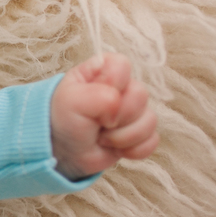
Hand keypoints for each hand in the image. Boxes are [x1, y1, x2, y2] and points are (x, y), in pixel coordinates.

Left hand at [50, 53, 157, 179]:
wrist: (62, 151)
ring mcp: (132, 111)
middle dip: (118, 116)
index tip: (96, 99)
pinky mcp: (140, 133)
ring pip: (150, 120)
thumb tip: (119, 101)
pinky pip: (152, 141)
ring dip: (123, 136)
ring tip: (102, 137)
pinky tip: (115, 148)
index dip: (113, 85)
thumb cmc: (64, 119)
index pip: (123, 65)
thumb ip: (98, 94)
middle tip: (98, 122)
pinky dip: (133, 150)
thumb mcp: (72, 101)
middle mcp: (121, 87)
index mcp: (102, 70)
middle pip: (141, 94)